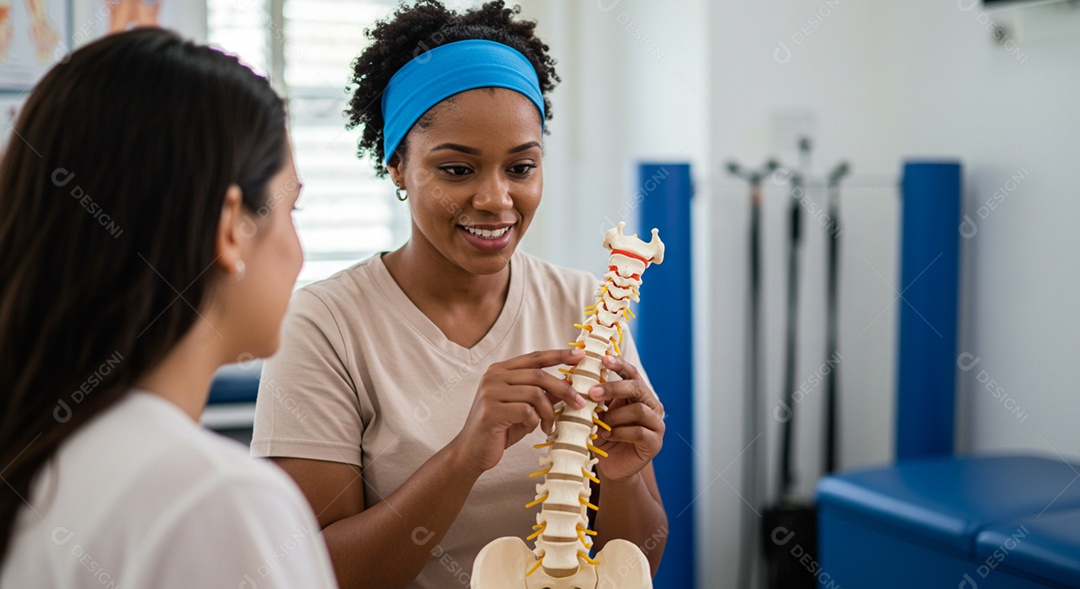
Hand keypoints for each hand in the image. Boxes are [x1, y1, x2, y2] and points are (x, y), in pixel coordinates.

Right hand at [451, 348, 586, 475]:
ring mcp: (490, 392)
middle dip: (563, 389)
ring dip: (549, 412)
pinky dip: (535, 422)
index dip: (559, 355)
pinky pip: (526, 411)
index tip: (580, 355)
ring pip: (535, 394)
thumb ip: (541, 394)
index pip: (534, 357)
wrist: (472, 452)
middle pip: (539, 375)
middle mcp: (493, 376)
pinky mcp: (491, 411)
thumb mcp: (524, 408)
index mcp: (500, 370)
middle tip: (579, 403)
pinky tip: (533, 429)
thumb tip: (568, 384)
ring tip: (549, 425)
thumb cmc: (500, 429)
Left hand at [588, 355, 664, 481]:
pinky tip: (607, 435)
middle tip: (592, 392)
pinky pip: (639, 432)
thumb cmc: (603, 436)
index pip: (632, 374)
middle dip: (613, 388)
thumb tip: (571, 377)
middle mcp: (652, 406)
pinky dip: (620, 432)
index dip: (619, 364)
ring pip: (638, 410)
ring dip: (615, 415)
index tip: (604, 358)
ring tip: (600, 423)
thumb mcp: (596, 413)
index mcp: (639, 394)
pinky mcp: (655, 443)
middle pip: (636, 388)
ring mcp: (657, 424)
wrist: (612, 466)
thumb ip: (592, 398)